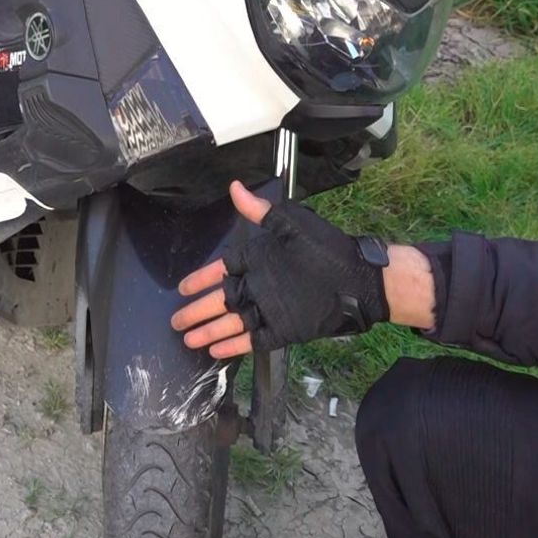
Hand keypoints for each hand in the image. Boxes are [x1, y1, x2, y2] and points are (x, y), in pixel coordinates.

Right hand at [171, 181, 392, 357]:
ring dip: (210, 330)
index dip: (200, 279)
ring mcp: (269, 309)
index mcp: (258, 261)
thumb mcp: (292, 225)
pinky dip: (235, 345)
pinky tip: (216, 351)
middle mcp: (259, 286)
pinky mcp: (283, 329)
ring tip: (188, 339)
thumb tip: (234, 186)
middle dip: (197, 311)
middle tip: (176, 320)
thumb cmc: (327, 248)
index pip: (221, 270)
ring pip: (232, 322)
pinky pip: (254, 339)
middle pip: (220, 300)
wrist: (360, 279)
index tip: (183, 288)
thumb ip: (260, 211)